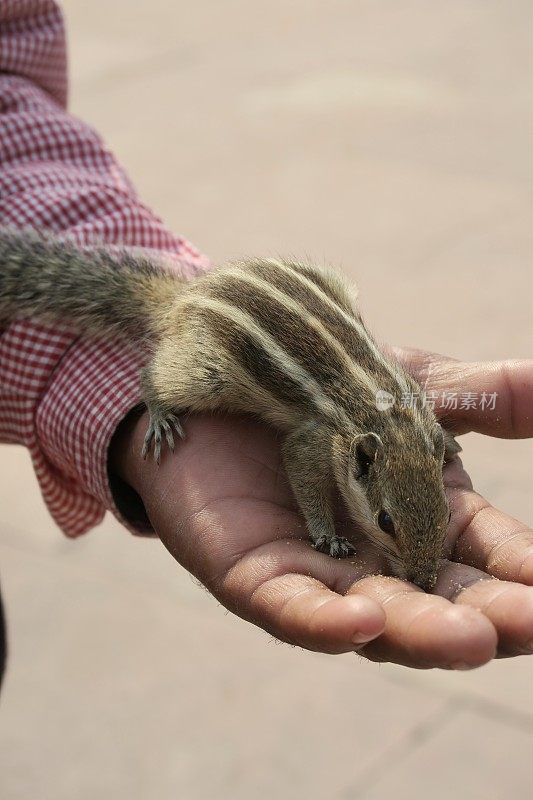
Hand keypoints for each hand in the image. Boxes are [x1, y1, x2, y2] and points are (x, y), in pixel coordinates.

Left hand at [110, 353, 532, 668]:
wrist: (228, 367)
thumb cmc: (324, 385)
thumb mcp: (413, 389)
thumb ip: (486, 397)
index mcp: (425, 518)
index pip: (489, 557)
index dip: (526, 572)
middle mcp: (379, 559)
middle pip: (442, 603)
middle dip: (490, 618)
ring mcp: (317, 572)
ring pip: (374, 617)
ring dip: (422, 634)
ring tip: (474, 638)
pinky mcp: (252, 573)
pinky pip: (288, 607)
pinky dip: (324, 621)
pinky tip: (362, 621)